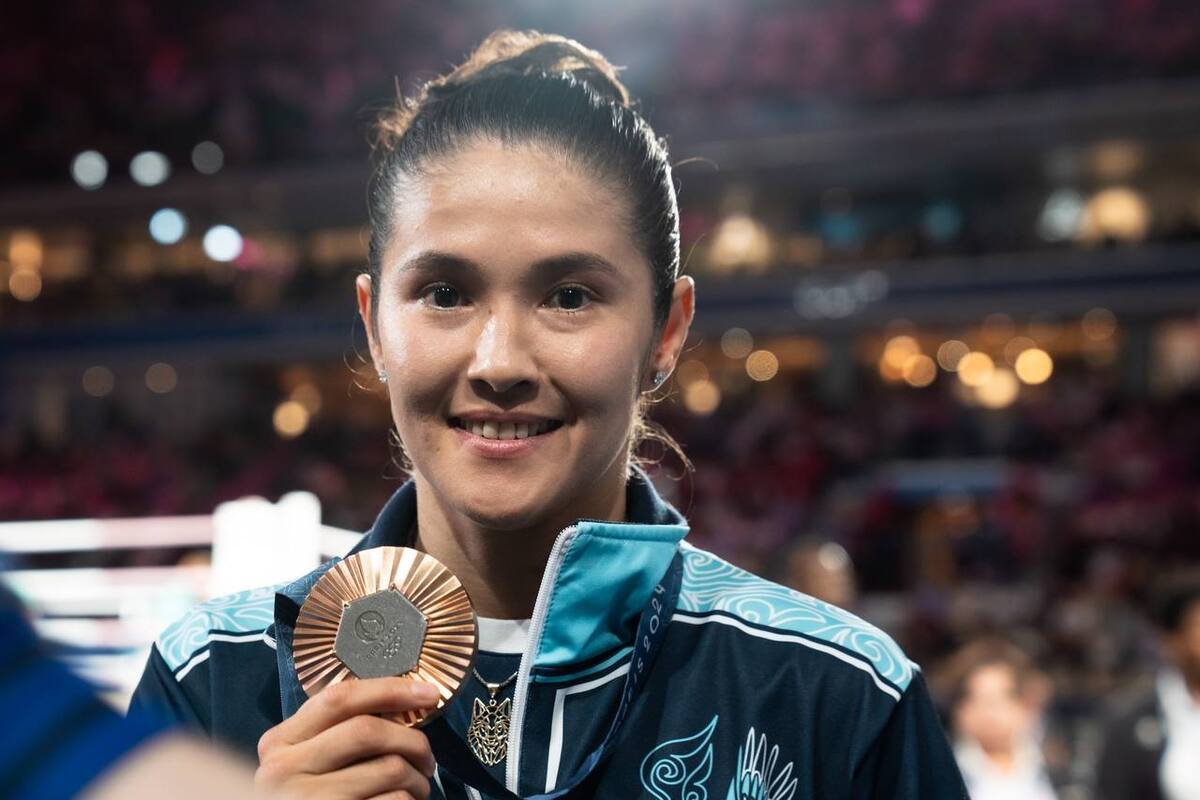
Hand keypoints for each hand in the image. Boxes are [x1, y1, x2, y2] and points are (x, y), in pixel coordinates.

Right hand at [255, 677, 439, 799]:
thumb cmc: (311, 797)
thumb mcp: (307, 761)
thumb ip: (338, 731)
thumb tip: (403, 703)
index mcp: (280, 742)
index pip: (340, 698)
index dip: (390, 690)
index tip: (429, 693)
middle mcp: (284, 770)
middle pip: (368, 731)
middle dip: (412, 740)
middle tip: (427, 758)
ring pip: (389, 768)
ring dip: (417, 779)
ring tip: (416, 788)